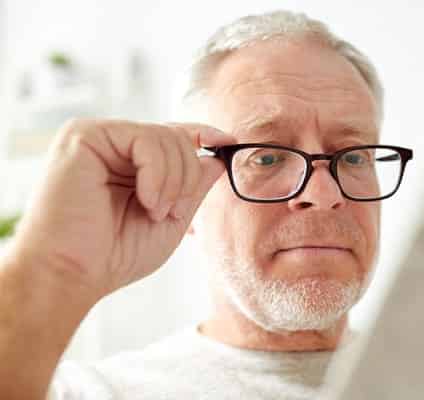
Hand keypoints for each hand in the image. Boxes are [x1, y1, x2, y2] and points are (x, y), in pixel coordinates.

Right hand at [9, 119, 234, 300]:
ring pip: (166, 137)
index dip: (203, 134)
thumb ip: (192, 188)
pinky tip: (145, 200)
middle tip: (170, 212)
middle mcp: (112, 145)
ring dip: (173, 182)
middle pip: (176, 137)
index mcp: (128, 163)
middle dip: (187, 179)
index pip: (172, 136)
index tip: (228, 141)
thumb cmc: (114, 255)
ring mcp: (97, 137)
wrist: (71, 274)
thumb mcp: (170, 219)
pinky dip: (158, 174)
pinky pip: (146, 140)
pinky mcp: (84, 136)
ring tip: (153, 211)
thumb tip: (216, 160)